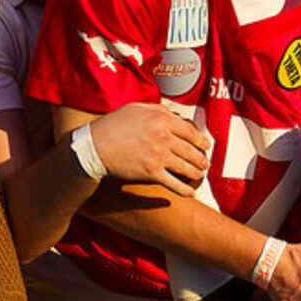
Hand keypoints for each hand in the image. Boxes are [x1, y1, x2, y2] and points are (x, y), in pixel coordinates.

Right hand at [85, 105, 209, 191]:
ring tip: (199, 175)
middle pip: (191, 150)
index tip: (206, 146)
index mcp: (162, 119)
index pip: (190, 131)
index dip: (201, 140)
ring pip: (186, 167)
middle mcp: (164, 136)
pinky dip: (185, 190)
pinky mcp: (152, 173)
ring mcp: (159, 156)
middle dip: (201, 159)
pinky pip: (174, 183)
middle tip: (204, 163)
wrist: (95, 146)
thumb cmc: (113, 125)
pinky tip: (190, 193)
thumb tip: (173, 115)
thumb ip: (157, 109)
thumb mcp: (136, 108)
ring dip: (196, 173)